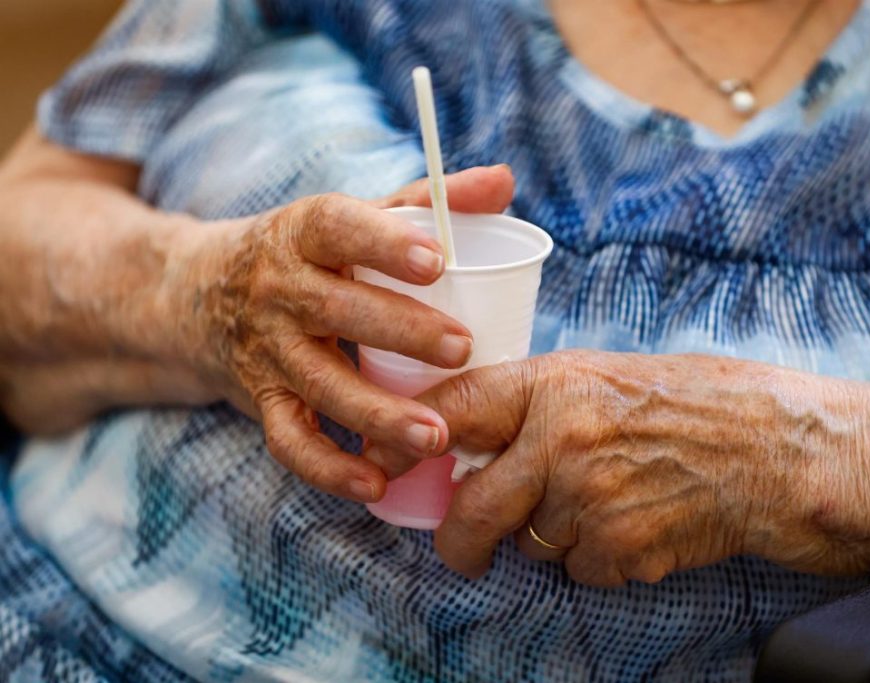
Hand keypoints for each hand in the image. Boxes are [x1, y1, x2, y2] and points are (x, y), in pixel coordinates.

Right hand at [168, 165, 514, 502]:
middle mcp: (280, 290)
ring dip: (378, 414)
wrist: (199, 294)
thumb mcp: (350, 218)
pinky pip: (291, 442)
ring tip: (436, 436)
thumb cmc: (305, 253)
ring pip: (321, 384)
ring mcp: (268, 350)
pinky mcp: (262, 400)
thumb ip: (425, 203)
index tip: (435, 259)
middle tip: (462, 348)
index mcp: (304, 234)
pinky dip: (329, 469)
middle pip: (338, 310)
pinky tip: (377, 484)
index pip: (338, 227)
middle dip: (401, 331)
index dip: (384, 241)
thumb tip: (504, 181)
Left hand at [376, 351, 869, 584]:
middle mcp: (563, 439)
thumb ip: (547, 400)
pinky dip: (601, 561)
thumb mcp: (617, 374)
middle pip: (473, 507)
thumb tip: (482, 433)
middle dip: (460, 538)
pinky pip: (581, 571)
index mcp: (558, 383)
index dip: (409, 441)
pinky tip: (642, 527)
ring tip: (611, 505)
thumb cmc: (709, 402)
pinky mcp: (623, 550)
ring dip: (555, 539)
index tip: (387, 467)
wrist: (787, 451)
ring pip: (531, 545)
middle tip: (464, 547)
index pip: (454, 410)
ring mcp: (591, 498)